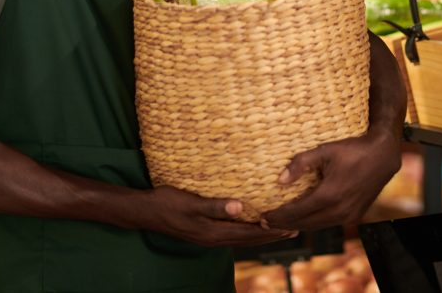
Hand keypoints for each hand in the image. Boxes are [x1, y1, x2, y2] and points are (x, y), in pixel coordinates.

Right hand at [147, 186, 295, 246]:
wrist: (146, 212)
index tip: (291, 226)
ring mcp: (209, 237)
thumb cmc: (168, 203)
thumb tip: (240, 207)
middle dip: (272, 235)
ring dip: (261, 235)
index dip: (271, 231)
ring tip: (279, 230)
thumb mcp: (191, 202)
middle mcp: (214, 238)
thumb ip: (215, 205)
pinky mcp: (204, 232)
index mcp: (213, 232)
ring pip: (242, 238)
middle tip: (295, 230)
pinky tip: (251, 225)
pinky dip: (246, 232)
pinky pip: (232, 234)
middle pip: (249, 239)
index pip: (249, 233)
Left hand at [260, 129, 400, 231]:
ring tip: (281, 223)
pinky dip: (314, 223)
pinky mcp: (355, 216)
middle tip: (265, 223)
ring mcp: (349, 216)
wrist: (383, 155)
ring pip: (317, 226)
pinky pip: (329, 223)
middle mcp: (339, 210)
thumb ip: (300, 164)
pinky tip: (304, 219)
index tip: (263, 218)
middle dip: (284, 224)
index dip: (278, 216)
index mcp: (330, 195)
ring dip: (299, 225)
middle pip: (305, 223)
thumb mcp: (324, 150)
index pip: (297, 212)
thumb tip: (280, 181)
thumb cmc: (353, 149)